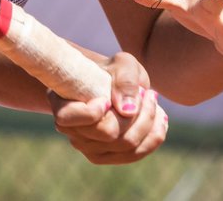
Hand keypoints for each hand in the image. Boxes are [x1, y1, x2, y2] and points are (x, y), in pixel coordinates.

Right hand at [48, 52, 167, 164]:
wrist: (110, 82)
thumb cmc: (112, 70)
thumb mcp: (121, 64)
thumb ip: (124, 79)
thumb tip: (127, 111)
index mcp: (62, 105)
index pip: (73, 120)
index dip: (93, 111)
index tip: (107, 97)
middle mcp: (71, 132)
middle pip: (110, 134)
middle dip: (138, 113)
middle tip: (147, 92)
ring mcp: (88, 148)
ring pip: (127, 146)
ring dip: (149, 123)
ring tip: (154, 101)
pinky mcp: (107, 157)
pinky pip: (135, 154)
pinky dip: (153, 137)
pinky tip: (160, 119)